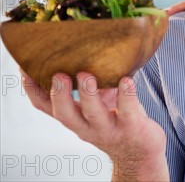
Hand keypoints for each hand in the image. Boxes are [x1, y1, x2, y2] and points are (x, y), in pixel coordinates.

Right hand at [22, 71, 168, 180]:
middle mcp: (87, 126)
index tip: (26, 70)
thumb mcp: (97, 106)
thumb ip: (89, 87)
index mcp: (75, 119)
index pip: (47, 108)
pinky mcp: (132, 127)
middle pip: (65, 114)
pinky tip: (127, 80)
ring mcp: (109, 128)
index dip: (34, 91)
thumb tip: (81, 50)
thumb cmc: (117, 121)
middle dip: (60, 95)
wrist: (141, 151)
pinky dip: (126, 95)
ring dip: (88, 94)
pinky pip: (128, 110)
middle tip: (59, 75)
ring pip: (94, 113)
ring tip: (86, 75)